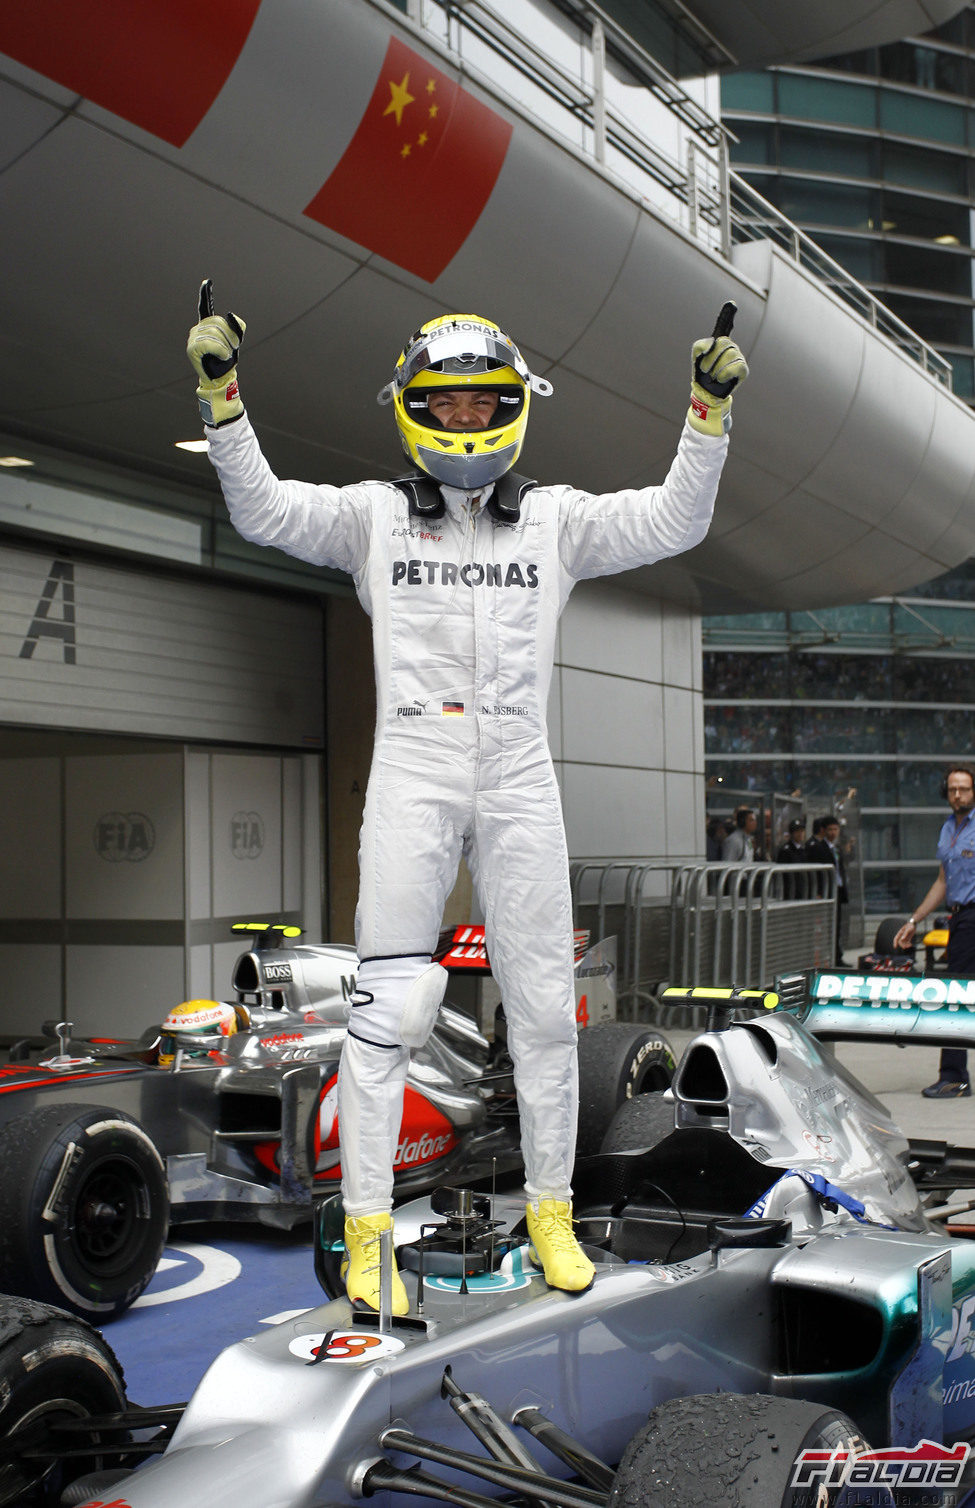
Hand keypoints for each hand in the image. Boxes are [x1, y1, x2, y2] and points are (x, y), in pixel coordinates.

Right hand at [186, 279, 245, 427]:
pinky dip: (221, 351)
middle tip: (229, 350)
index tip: (208, 282)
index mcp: (206, 326)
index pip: (205, 308)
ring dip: (227, 346)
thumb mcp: (235, 341)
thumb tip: (231, 314)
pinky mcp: (192, 348)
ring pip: (216, 334)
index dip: (206, 294)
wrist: (219, 380)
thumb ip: (235, 327)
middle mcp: (197, 329)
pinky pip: (212, 343)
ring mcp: (193, 338)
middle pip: (218, 323)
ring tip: (223, 355)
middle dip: (230, 337)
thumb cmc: (226, 362)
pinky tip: (221, 357)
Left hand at [687, 302, 747, 436]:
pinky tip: (720, 379)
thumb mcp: (696, 357)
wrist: (706, 393)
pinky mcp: (743, 369)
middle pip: (723, 343)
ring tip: (712, 376)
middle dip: (710, 358)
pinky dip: (724, 373)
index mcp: (720, 341)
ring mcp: (738, 357)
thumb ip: (701, 345)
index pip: (725, 325)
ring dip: (715, 368)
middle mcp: (731, 346)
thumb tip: (713, 343)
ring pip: (729, 355)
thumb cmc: (702, 374)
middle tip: (705, 369)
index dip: (728, 314)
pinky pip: (735, 365)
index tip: (731, 304)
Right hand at [892, 918, 916, 949]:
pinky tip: (911, 944)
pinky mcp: (908, 938)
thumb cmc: (910, 926)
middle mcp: (902, 935)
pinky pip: (907, 942)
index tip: (895, 947)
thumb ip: (905, 934)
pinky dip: (908, 944)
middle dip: (902, 945)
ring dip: (906, 945)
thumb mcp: (908, 929)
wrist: (914, 924)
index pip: (896, 939)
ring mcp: (905, 937)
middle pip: (900, 942)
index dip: (895, 943)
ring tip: (910, 945)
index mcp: (900, 933)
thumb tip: (902, 939)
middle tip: (906, 947)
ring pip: (904, 943)